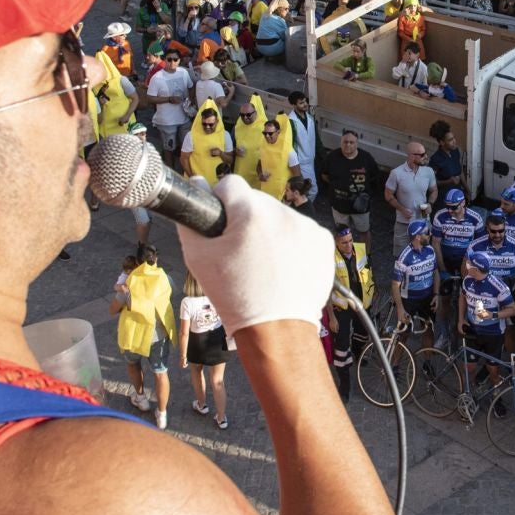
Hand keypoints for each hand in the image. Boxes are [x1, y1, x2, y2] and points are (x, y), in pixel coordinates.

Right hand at [177, 175, 333, 333]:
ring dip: (271, 231)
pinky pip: (301, 231)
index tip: (222, 225)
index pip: (230, 184)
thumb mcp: (197, 258)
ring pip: (280, 217)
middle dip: (247, 220)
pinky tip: (284, 267)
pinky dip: (293, 244)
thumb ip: (191, 219)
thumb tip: (195, 185)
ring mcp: (307, 226)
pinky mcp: (323, 241)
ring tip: (264, 264)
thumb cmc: (233, 295)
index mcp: (250, 211)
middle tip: (242, 253)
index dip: (222, 203)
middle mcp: (282, 212)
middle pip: (257, 202)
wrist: (276, 329)